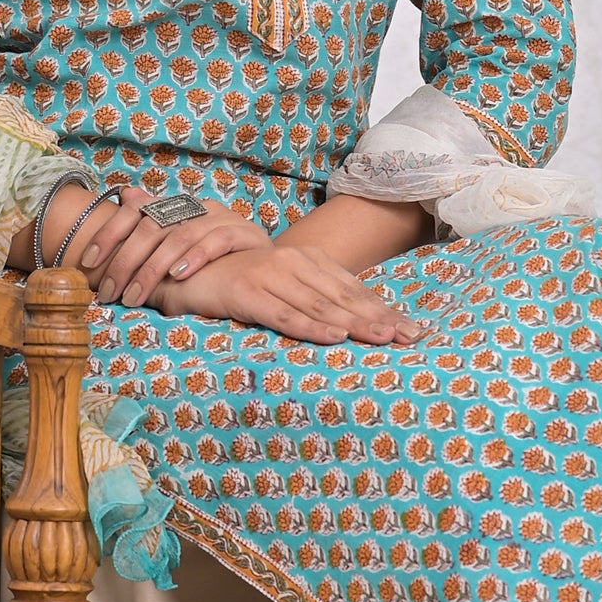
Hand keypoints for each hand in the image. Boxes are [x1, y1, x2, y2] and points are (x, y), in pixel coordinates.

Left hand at [92, 194, 271, 307]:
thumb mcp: (175, 250)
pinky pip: (217, 241)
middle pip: (153, 225)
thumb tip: (125, 194)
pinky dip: (195, 257)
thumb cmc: (214, 261)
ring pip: (181, 235)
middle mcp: (197, 207)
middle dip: (126, 260)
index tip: (86, 262)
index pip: (135, 211)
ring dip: (154, 267)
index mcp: (176, 206)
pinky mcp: (246, 233)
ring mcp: (223, 218)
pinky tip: (178, 275)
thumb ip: (149, 229)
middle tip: (110, 291)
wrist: (268, 266)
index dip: (109, 234)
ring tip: (136, 294)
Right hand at [151, 243, 427, 345]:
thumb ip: (314, 299)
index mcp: (308, 262)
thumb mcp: (283, 287)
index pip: (354, 289)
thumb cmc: (240, 282)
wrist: (186, 268)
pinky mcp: (247, 292)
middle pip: (345, 297)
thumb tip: (356, 323)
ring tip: (383, 339)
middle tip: (411, 338)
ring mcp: (270, 276)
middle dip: (379, 319)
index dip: (384, 309)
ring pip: (320, 306)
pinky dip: (310, 327)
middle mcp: (294, 264)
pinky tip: (333, 338)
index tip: (414, 331)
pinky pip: (283, 314)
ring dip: (354, 324)